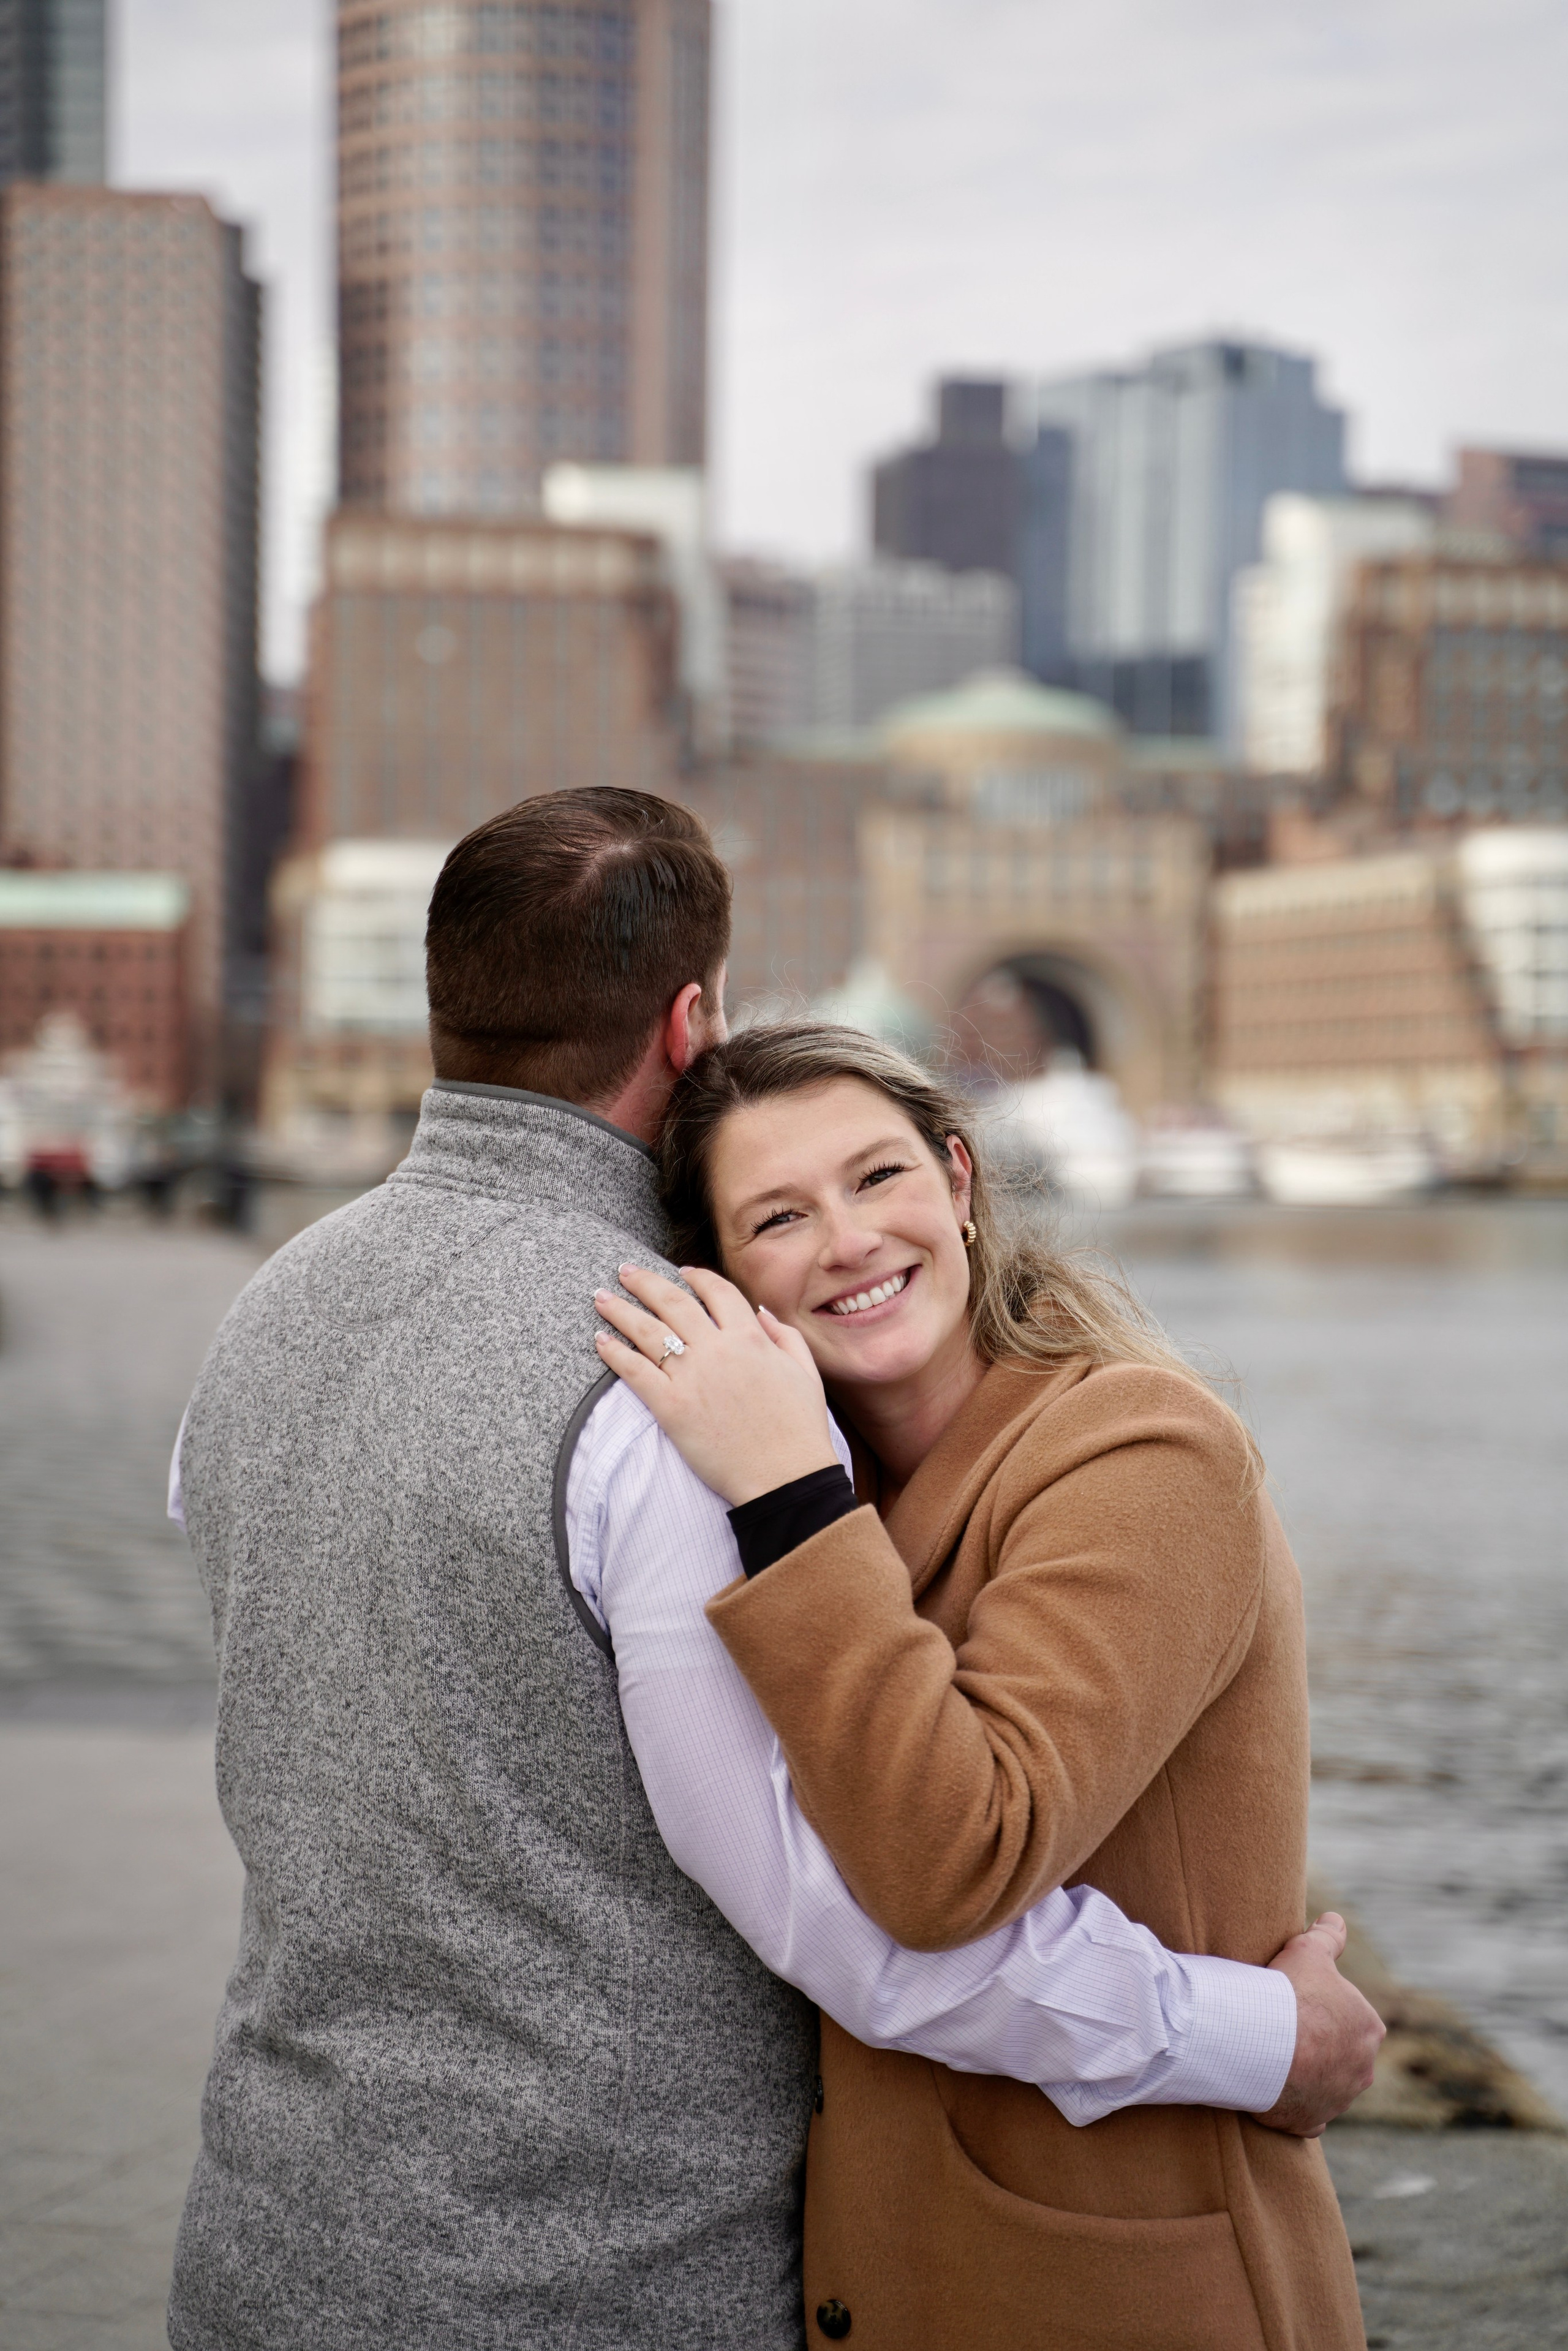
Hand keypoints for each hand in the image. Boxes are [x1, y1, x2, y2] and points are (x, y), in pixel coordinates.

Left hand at [594, 1264, 838, 1505]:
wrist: (785, 1477)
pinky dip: (614, 1353)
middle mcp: (717, 1349)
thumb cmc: (800, 1428)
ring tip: (601, 1297)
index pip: (717, 1292)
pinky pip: (635, 1371)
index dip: (698, 1277)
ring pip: (647, 1331)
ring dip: (620, 1309)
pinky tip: (600, 1340)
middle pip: (672, 1301)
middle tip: (624, 1270)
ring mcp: (691, 1377)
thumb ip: (783, 1335)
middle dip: (644, 1282)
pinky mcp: (671, 1407)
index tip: (683, 1271)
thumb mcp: (805, 1371)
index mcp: (751, 1337)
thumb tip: (759, 1311)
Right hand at [1251, 1913, 1384, 2137]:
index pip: (1351, 2016)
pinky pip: (1308, 2116)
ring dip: (1308, 2075)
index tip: (1298, 2002)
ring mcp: (1339, 2099)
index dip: (1324, 2007)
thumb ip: (1327, 1935)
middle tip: (1284, 2029)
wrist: (1261, 2042)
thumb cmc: (1288, 1993)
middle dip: (1320, 2044)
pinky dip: (1298, 2107)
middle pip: (1341, 2053)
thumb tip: (1334, 1918)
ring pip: (1327, 2085)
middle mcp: (1362, 2068)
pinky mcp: (1312, 2121)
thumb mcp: (1308, 1950)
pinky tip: (1280, 2093)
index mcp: (1368, 2028)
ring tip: (1274, 2056)